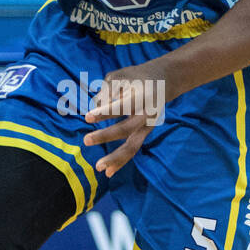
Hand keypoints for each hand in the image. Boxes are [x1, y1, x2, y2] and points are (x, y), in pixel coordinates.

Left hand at [83, 62, 175, 178]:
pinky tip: (108, 173)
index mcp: (142, 96)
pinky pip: (132, 149)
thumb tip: (96, 108)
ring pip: (132, 145)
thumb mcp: (119, 76)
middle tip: (85, 140)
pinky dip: (120, 161)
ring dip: (115, 158)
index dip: (104, 112)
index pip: (122, 106)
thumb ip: (106, 91)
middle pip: (126, 128)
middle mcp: (147, 113)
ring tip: (99, 167)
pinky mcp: (145, 133)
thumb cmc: (135, 77)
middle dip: (105, 136)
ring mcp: (147, 126)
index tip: (87, 118)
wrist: (164, 80)